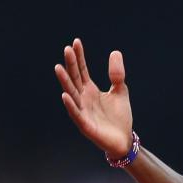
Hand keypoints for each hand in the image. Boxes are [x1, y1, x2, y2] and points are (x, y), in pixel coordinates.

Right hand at [55, 38, 133, 158]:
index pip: (82, 71)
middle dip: (71, 65)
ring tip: (58, 67)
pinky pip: (76, 114)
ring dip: (65, 82)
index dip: (79, 57)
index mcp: (90, 90)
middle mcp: (83, 99)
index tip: (76, 42)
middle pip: (74, 79)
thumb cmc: (119, 117)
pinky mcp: (85, 125)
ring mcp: (82, 111)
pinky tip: (64, 95)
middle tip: (67, 49)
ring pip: (71, 94)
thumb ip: (116, 75)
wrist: (124, 140)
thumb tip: (115, 52)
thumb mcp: (120, 91)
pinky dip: (70, 105)